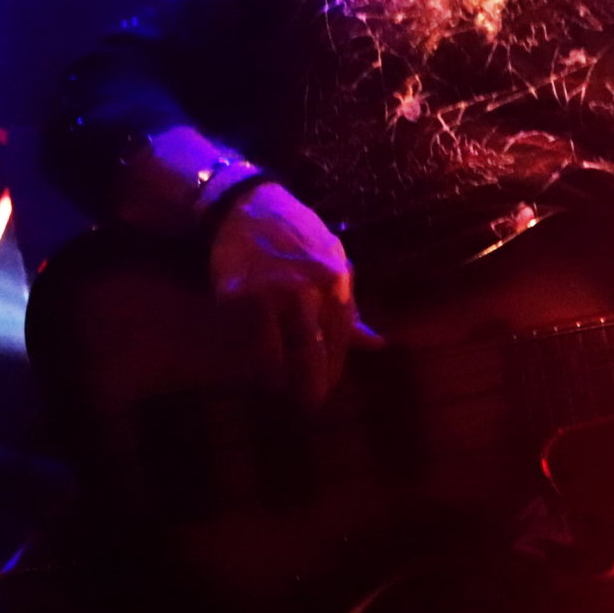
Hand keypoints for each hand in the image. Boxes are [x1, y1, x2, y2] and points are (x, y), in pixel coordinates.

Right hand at [208, 182, 381, 405]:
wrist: (249, 206)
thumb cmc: (298, 236)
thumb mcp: (335, 261)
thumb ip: (351, 307)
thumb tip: (377, 345)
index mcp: (335, 279)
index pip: (340, 338)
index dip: (335, 368)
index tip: (329, 387)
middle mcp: (304, 288)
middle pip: (310, 352)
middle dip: (310, 386)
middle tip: (310, 406)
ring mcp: (268, 293)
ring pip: (274, 354)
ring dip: (277, 380)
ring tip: (279, 391)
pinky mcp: (236, 297)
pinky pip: (245, 340)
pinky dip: (251, 360)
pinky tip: (255, 369)